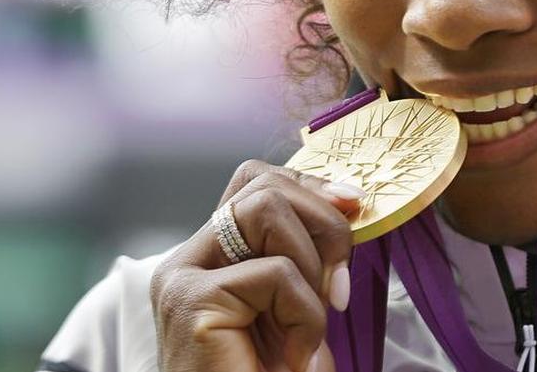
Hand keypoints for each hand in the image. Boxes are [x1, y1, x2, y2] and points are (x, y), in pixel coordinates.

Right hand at [150, 160, 363, 371]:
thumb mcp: (298, 305)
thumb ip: (309, 254)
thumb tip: (350, 199)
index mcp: (210, 255)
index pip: (256, 181)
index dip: (309, 184)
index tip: (354, 205)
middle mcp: (187, 258)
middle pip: (262, 183)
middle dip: (322, 222)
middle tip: (339, 284)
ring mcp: (182, 276)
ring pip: (266, 209)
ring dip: (312, 266)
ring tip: (310, 325)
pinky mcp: (191, 301)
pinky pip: (275, 272)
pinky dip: (305, 314)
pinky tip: (296, 356)